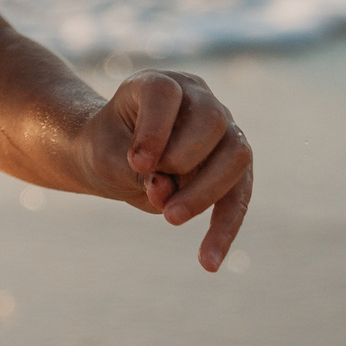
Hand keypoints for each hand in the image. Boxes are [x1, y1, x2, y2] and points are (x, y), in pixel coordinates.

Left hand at [78, 69, 253, 271]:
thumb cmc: (107, 148)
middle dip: (186, 160)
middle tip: (155, 188)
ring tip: (170, 219)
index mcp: (158, 84)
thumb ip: (134, 169)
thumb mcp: (106, 155)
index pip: (165, 93)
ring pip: (236, 155)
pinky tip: (208, 260)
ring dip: (207, 193)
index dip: (155, 128)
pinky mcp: (232, 164)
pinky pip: (239, 196)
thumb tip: (165, 191)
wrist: (115, 159)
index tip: (137, 163)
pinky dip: (224, 228)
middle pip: (212, 120)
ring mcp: (222, 127)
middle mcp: (196, 98)